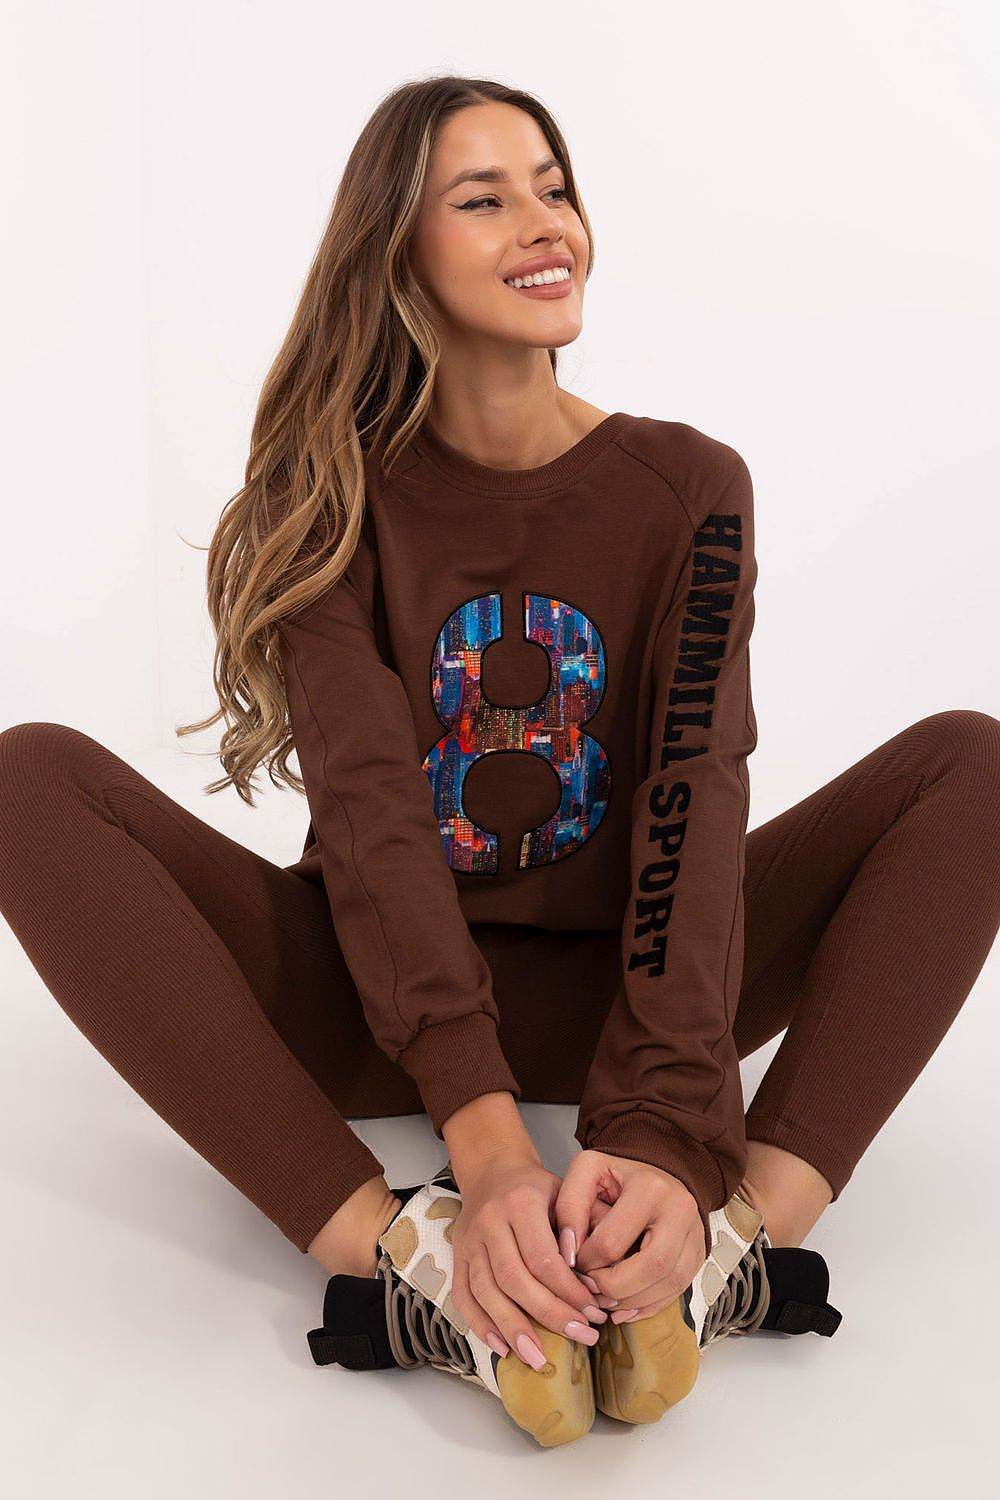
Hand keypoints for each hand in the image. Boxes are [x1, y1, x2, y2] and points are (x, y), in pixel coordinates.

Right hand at [448, 1148, 608, 1368]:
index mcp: (520, 1202)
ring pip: (486, 1292)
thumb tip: (599, 1275)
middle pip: (514, 1279)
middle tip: (580, 1338)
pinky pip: (463, 1297)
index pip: (543, 1257)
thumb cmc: (537, 1188)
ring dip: (513, 1328)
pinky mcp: (456, 1256)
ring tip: (539, 1359)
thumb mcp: (566, 1191)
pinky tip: (503, 1347)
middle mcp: (489, 1221)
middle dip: (548, 1315)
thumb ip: (584, 1226)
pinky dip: (480, 1325)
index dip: (569, 1290)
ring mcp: (469, 1241)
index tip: (594, 1313)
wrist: (492, 1171)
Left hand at [554, 1150, 705, 1322]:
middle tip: (591, 1288)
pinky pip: (678, 1291)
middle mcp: (680, 1210)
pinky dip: (649, 1306)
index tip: (574, 1262)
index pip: (612, 1242)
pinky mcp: (698, 1253)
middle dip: (614, 1288)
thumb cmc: (617, 1174)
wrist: (656, 1169)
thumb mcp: (587, 1171)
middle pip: (651, 1267)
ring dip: (632, 1301)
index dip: (586, 1261)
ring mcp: (695, 1233)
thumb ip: (569, 1206)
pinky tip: (625, 1308)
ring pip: (669, 1283)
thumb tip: (568, 1252)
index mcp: (649, 1188)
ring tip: (605, 1299)